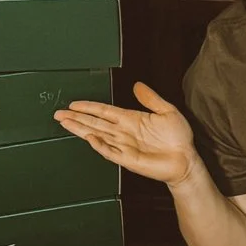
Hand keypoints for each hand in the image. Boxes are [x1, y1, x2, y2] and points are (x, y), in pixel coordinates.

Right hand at [54, 82, 201, 185]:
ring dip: (80, 129)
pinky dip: (99, 144)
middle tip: (59, 114)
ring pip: (97, 134)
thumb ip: (150, 98)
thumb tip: (137, 85)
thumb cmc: (178, 138)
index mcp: (130, 119)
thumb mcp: (166, 111)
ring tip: (65, 122)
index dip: (88, 107)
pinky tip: (89, 137)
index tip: (74, 104)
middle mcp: (123, 132)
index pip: (104, 111)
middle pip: (94, 122)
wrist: (186, 159)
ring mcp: (124, 146)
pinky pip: (110, 151)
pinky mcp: (128, 159)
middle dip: (76, 118)